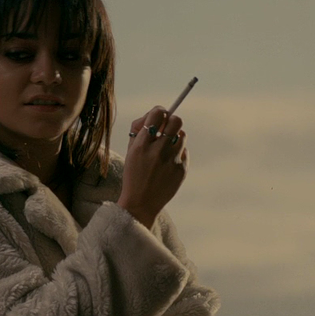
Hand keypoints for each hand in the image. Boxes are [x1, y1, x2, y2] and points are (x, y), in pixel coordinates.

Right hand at [117, 106, 188, 228]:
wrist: (141, 203)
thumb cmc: (133, 175)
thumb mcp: (130, 152)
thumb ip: (139, 131)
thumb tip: (152, 116)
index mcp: (142, 145)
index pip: (158, 114)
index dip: (160, 112)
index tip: (159, 117)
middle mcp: (158, 151)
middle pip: (176, 121)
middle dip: (171, 121)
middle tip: (165, 130)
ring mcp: (172, 160)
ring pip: (182, 135)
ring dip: (174, 138)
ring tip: (166, 149)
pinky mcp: (182, 169)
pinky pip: (184, 152)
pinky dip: (177, 154)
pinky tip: (168, 164)